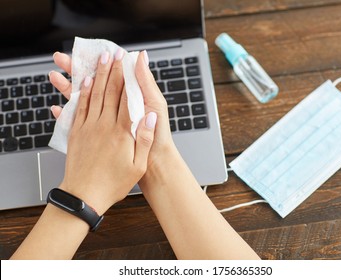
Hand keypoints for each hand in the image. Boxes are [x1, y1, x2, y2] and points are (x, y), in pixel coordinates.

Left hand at [55, 50, 156, 214]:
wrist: (84, 195)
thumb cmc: (113, 183)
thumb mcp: (137, 165)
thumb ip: (144, 139)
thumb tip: (148, 116)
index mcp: (120, 132)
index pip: (125, 99)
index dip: (128, 79)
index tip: (129, 63)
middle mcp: (103, 125)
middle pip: (109, 92)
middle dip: (113, 70)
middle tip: (114, 54)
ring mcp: (88, 128)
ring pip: (93, 95)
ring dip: (98, 75)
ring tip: (100, 61)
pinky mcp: (77, 133)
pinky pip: (80, 107)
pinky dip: (83, 93)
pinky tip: (85, 83)